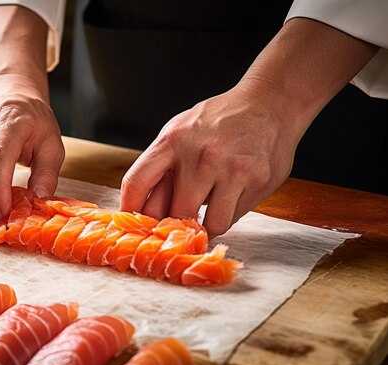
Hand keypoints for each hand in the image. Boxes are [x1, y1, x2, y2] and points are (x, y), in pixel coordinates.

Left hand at [120, 82, 303, 236]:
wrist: (269, 103)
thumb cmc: (218, 121)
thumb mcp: (180, 132)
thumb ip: (161, 167)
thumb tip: (143, 211)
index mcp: (173, 140)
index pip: (136, 183)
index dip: (129, 210)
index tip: (133, 224)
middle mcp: (201, 156)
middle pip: (174, 213)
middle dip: (174, 224)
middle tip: (176, 226)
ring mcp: (232, 170)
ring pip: (208, 225)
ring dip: (204, 227)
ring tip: (205, 214)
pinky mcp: (258, 181)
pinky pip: (233, 218)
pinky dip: (226, 214)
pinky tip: (229, 197)